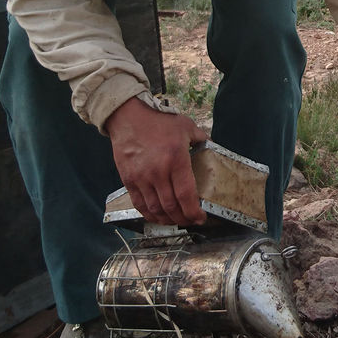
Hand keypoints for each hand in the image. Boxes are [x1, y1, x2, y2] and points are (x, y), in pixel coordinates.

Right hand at [105, 97, 208, 224]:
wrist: (128, 116)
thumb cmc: (158, 120)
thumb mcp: (185, 125)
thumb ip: (200, 137)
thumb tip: (210, 144)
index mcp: (176, 159)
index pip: (186, 195)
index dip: (194, 211)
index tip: (200, 218)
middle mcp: (159, 172)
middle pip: (171, 206)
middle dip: (183, 219)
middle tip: (190, 221)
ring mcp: (142, 178)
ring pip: (155, 209)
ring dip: (167, 220)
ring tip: (175, 221)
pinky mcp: (129, 180)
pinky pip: (139, 204)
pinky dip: (149, 214)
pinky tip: (157, 216)